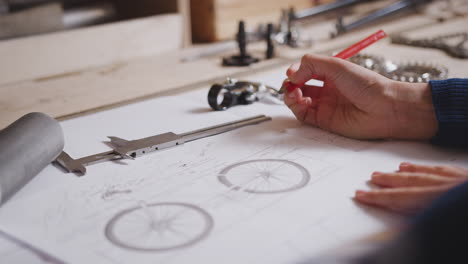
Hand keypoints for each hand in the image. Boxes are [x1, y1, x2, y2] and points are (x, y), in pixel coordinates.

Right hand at [284, 53, 437, 139]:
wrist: (384, 108)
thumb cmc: (368, 86)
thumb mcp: (337, 65)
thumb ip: (312, 64)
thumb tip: (292, 74)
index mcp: (332, 75)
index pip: (306, 72)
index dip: (296, 72)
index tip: (293, 72)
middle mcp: (327, 90)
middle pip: (300, 87)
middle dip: (290, 85)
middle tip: (290, 84)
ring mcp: (325, 106)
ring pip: (298, 101)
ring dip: (291, 96)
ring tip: (295, 93)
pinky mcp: (324, 121)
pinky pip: (304, 115)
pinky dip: (297, 108)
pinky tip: (303, 101)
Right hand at [354, 162, 467, 213]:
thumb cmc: (463, 214)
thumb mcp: (443, 224)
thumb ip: (416, 219)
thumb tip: (397, 224)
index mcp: (440, 199)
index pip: (402, 198)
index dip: (379, 198)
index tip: (361, 195)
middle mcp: (448, 188)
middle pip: (412, 182)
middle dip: (390, 181)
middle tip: (373, 178)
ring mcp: (461, 182)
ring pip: (429, 173)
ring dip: (410, 172)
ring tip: (396, 169)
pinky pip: (448, 170)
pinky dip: (435, 169)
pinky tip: (431, 167)